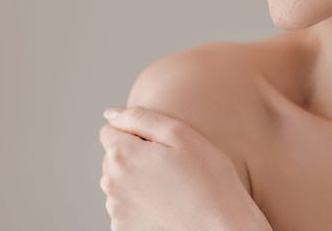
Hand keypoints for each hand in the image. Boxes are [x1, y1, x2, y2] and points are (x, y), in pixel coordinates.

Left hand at [98, 105, 271, 230]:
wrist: (222, 229)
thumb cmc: (209, 180)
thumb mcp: (181, 135)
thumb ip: (140, 118)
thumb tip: (110, 114)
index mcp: (122, 155)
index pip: (109, 131)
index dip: (137, 133)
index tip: (161, 145)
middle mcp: (111, 184)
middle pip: (114, 158)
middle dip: (136, 156)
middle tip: (172, 166)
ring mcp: (116, 211)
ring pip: (121, 183)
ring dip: (139, 181)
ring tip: (173, 188)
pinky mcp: (125, 230)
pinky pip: (127, 207)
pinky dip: (142, 204)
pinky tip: (168, 206)